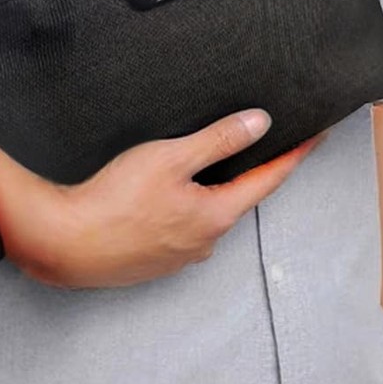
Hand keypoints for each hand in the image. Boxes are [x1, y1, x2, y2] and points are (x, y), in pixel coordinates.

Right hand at [20, 109, 329, 288]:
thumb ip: (218, 140)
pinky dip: (183, 206)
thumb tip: (260, 124)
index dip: (294, 154)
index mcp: (216, 215)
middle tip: (252, 143)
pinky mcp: (154, 259)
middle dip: (246, 171)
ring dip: (209, 190)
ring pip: (206, 213)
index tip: (316, 136)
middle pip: (237, 197)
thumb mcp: (171, 158)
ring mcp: (179, 254)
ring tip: (199, 165)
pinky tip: (163, 195)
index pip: (268, 179)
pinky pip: (180, 226)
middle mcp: (205, 241)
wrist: (66, 243)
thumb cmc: (116, 200)